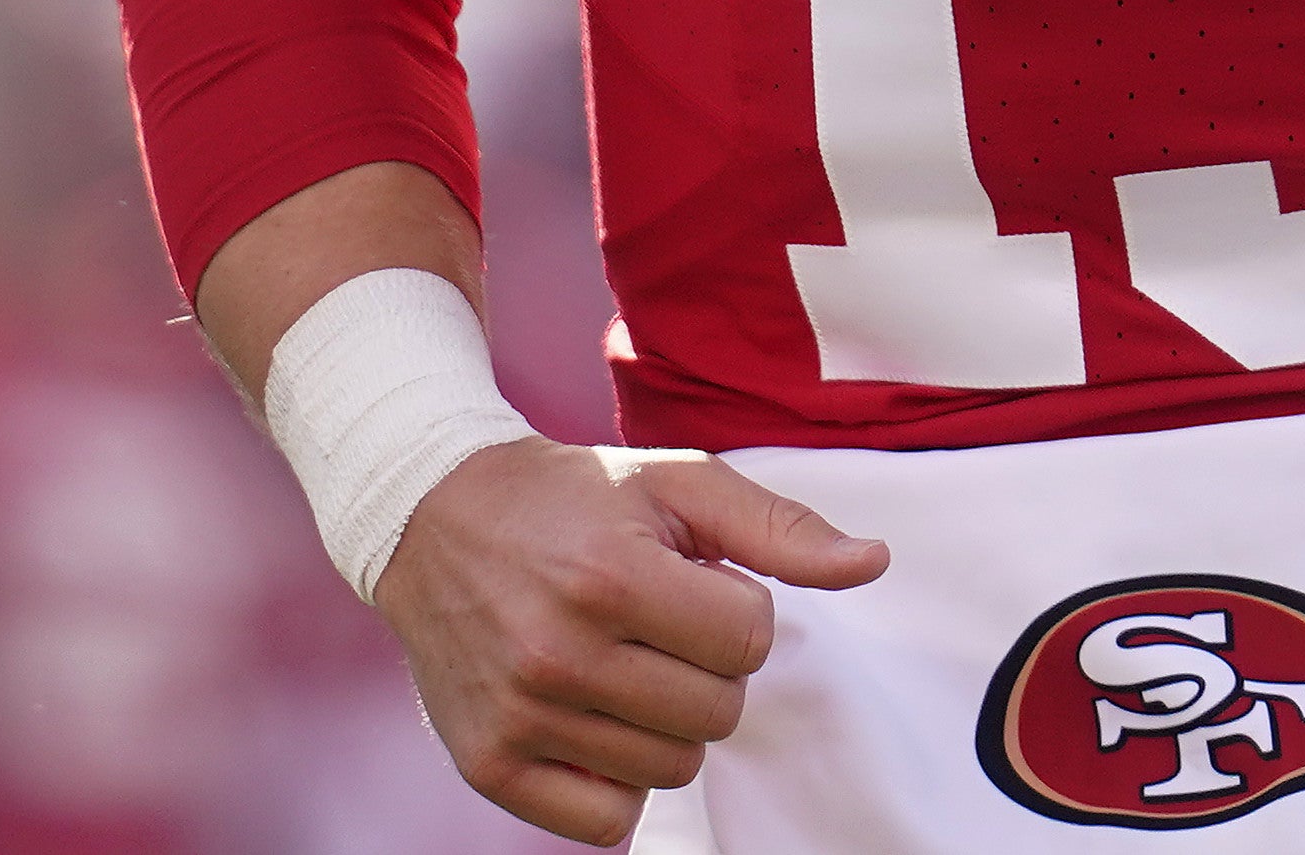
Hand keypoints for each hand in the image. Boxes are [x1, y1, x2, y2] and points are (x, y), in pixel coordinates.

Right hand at [370, 435, 890, 845]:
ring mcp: (520, 718)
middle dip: (707, 666)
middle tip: (657, 625)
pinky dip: (617, 777)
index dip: (737, 609)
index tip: (691, 583)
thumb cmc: (570, 498)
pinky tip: (594, 715)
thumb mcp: (675, 484)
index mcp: (610, 578)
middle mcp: (558, 656)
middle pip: (717, 714)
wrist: (432, 517)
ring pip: (670, 770)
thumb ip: (778, 527)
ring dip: (665, 720)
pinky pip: (607, 820)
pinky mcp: (489, 766)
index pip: (749, 639)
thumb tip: (872, 563)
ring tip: (622, 661)